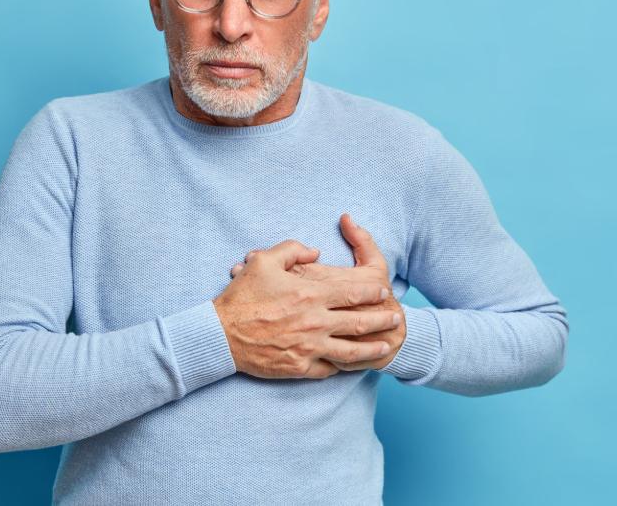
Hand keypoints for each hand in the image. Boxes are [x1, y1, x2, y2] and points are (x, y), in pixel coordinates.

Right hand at [213, 238, 401, 379]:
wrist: (220, 335)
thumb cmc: (241, 297)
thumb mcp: (264, 261)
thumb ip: (292, 249)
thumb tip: (315, 251)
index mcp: (310, 295)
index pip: (352, 292)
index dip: (372, 292)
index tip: (384, 290)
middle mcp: (315, 322)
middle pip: (359, 322)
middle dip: (381, 319)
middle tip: (396, 318)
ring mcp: (308, 347)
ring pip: (350, 350)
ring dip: (372, 347)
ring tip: (386, 345)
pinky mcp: (299, 367)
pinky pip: (328, 368)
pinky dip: (342, 366)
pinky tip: (351, 364)